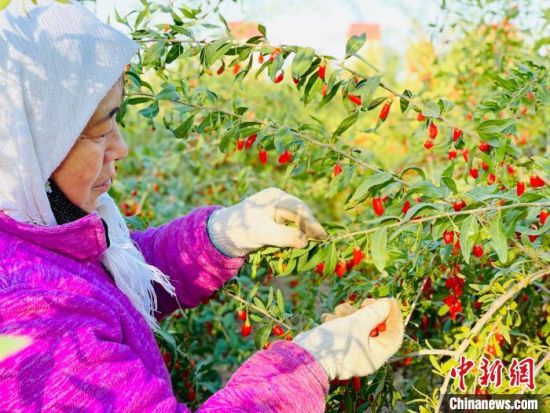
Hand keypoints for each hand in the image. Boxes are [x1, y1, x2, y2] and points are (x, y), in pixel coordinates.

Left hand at [206, 187, 328, 257]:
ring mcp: (277, 209)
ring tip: (316, 243)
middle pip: (301, 213)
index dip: (312, 222)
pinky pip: (291, 226)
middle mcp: (278, 200)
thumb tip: (305, 240)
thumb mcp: (263, 233)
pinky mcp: (275, 220)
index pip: (299, 208)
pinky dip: (297, 235)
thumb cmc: (241, 229)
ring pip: (297, 220)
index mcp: (275, 197)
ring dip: (305, 232)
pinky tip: (303, 244)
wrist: (223, 234)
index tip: (323, 236)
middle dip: (311, 227)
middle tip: (323, 241)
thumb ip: (284, 236)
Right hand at [293, 298, 403, 380]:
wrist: (302, 355)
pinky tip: (328, 318)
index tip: (389, 300)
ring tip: (338, 311)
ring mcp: (351, 348)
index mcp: (376, 356)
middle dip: (368, 312)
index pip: (394, 335)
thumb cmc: (333, 343)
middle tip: (364, 302)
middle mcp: (365, 354)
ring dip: (350, 313)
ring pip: (359, 323)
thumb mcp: (357, 324)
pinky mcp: (337, 342)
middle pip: (376, 327)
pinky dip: (338, 319)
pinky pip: (344, 326)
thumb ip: (374, 312)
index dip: (394, 316)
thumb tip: (389, 303)